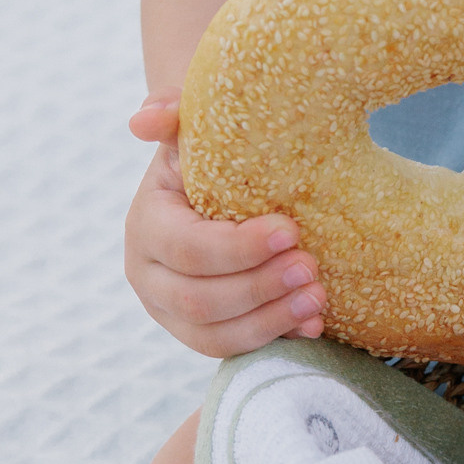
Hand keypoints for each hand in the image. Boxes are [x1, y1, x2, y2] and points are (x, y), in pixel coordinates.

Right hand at [124, 94, 326, 357]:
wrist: (218, 182)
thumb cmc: (213, 152)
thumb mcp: (192, 129)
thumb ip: (170, 114)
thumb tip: (145, 121)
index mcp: (146, 224)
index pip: (187, 248)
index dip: (239, 247)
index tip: (292, 230)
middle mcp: (148, 275)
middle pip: (199, 299)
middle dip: (259, 287)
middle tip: (311, 268)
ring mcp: (169, 311)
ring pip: (213, 335)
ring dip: (270, 320)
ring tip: (318, 297)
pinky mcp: (199, 331)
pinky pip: (230, 349)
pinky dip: (273, 339)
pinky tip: (312, 323)